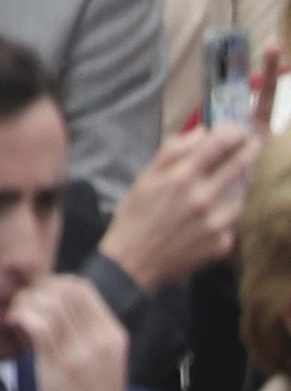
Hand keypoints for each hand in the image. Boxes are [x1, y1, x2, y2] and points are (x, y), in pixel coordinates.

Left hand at [16, 268, 140, 390]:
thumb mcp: (97, 362)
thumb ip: (80, 334)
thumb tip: (46, 306)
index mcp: (113, 335)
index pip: (81, 287)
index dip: (50, 284)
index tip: (34, 301)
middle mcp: (102, 340)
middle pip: (63, 288)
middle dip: (34, 291)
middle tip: (21, 310)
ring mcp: (84, 353)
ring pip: (48, 302)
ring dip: (24, 304)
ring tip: (17, 322)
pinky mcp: (62, 368)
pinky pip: (37, 324)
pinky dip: (20, 318)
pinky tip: (15, 330)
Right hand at [100, 119, 259, 289]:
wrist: (134, 262)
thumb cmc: (135, 215)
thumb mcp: (145, 177)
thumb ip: (172, 151)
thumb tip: (202, 132)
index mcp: (180, 178)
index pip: (217, 145)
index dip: (233, 132)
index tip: (239, 128)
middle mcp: (203, 198)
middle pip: (239, 166)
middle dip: (251, 149)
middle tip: (256, 141)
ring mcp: (217, 223)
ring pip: (241, 195)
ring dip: (241, 183)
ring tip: (234, 177)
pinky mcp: (224, 244)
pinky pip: (234, 221)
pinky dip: (228, 212)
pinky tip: (215, 212)